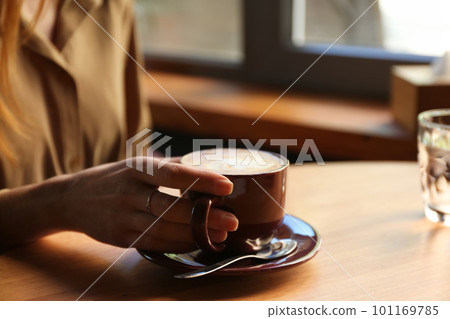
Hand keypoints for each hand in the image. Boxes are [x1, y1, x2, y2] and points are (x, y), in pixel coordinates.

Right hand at [59, 156, 236, 252]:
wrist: (72, 199)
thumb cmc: (114, 178)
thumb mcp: (136, 164)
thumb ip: (168, 166)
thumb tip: (205, 164)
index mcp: (136, 169)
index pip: (174, 173)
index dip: (202, 180)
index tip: (227, 185)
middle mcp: (129, 192)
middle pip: (171, 207)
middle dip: (204, 216)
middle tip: (233, 220)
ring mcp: (123, 217)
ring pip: (164, 229)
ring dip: (195, 234)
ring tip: (221, 234)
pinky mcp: (120, 237)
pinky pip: (153, 243)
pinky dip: (177, 244)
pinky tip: (196, 242)